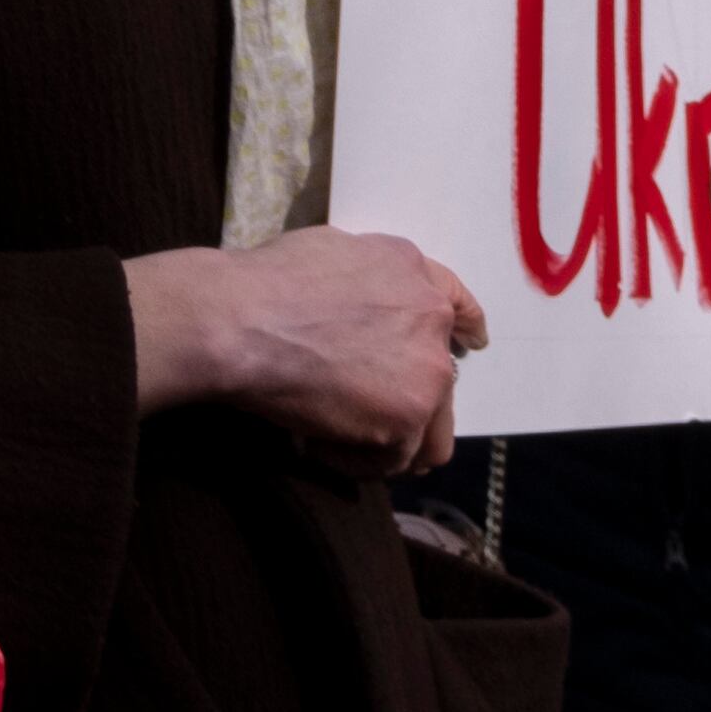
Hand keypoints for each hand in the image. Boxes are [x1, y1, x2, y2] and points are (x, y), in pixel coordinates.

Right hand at [125, 227, 485, 477]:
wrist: (241, 321)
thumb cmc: (266, 283)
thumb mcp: (331, 251)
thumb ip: (370, 281)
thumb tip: (367, 307)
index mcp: (413, 273)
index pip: (460, 306)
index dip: (467, 329)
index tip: (470, 346)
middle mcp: (432, 321)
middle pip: (443, 382)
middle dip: (409, 403)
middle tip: (364, 415)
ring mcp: (426, 374)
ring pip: (430, 435)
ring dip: (392, 443)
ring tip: (346, 445)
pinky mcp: (405, 420)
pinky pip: (391, 459)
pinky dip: (355, 460)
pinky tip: (319, 446)